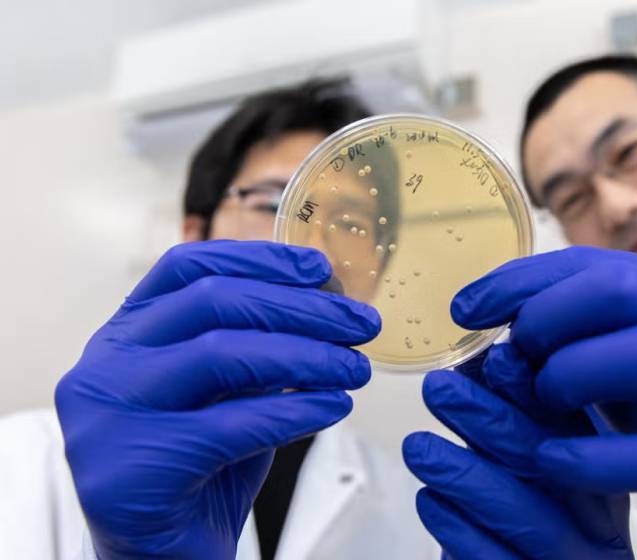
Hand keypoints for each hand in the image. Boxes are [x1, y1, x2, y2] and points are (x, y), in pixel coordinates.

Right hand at [55, 240, 379, 558]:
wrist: (164, 558)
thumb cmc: (202, 469)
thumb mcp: (228, 392)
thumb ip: (257, 346)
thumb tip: (328, 301)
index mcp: (124, 335)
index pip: (188, 267)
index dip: (259, 258)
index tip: (320, 268)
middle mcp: (103, 366)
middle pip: (213, 302)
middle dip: (300, 308)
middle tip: (360, 323)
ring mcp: (106, 418)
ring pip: (222, 354)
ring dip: (307, 355)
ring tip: (355, 367)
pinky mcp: (128, 473)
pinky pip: (233, 425)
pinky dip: (297, 411)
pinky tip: (334, 408)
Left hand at [403, 345, 632, 558]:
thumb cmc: (533, 532)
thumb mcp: (532, 473)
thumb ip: (514, 423)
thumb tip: (482, 362)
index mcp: (603, 483)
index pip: (575, 427)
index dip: (534, 392)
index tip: (497, 358)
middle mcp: (598, 526)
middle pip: (551, 466)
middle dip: (491, 420)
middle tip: (439, 389)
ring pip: (525, 516)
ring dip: (466, 474)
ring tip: (418, 446)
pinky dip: (457, 528)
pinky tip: (429, 500)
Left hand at [450, 247, 636, 559]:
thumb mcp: (618, 349)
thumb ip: (566, 327)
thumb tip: (478, 314)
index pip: (591, 263)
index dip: (519, 281)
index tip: (465, 308)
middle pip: (622, 290)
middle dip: (548, 315)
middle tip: (513, 352)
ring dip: (572, 374)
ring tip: (541, 398)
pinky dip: (595, 459)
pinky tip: (551, 460)